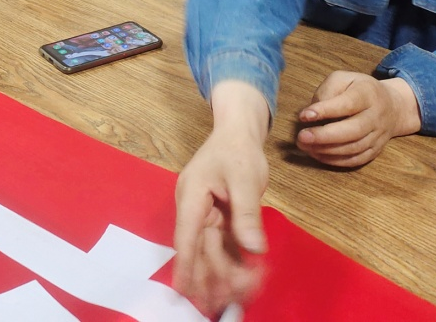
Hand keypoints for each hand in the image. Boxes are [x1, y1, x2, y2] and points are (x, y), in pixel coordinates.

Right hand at [174, 82, 269, 318]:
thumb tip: (254, 249)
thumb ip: (246, 213)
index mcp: (192, 197)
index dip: (185, 266)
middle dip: (214, 278)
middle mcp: (195, 210)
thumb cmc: (237, 150)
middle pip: (201, 250)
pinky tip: (248, 280)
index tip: (182, 292)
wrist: (239, 132)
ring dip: (226, 275)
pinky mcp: (221, 219)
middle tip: (228, 303)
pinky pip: (226, 245)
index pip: (186, 237)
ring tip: (242, 297)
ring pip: (214, 252)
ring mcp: (207, 216)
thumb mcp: (244, 178)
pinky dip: (236, 262)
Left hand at [296, 71, 420, 167]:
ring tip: (305, 146)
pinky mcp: (376, 151)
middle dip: (325, 136)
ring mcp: (378, 136)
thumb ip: (327, 91)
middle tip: (301, 137)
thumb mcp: (344, 79)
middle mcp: (376, 117)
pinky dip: (336, 161)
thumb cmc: (359, 90)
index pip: (347, 104)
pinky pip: (357, 160)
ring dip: (327, 150)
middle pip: (353, 130)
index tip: (303, 116)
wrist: (392, 106)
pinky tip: (318, 155)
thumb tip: (312, 112)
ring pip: (354, 148)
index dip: (325, 111)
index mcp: (367, 94)